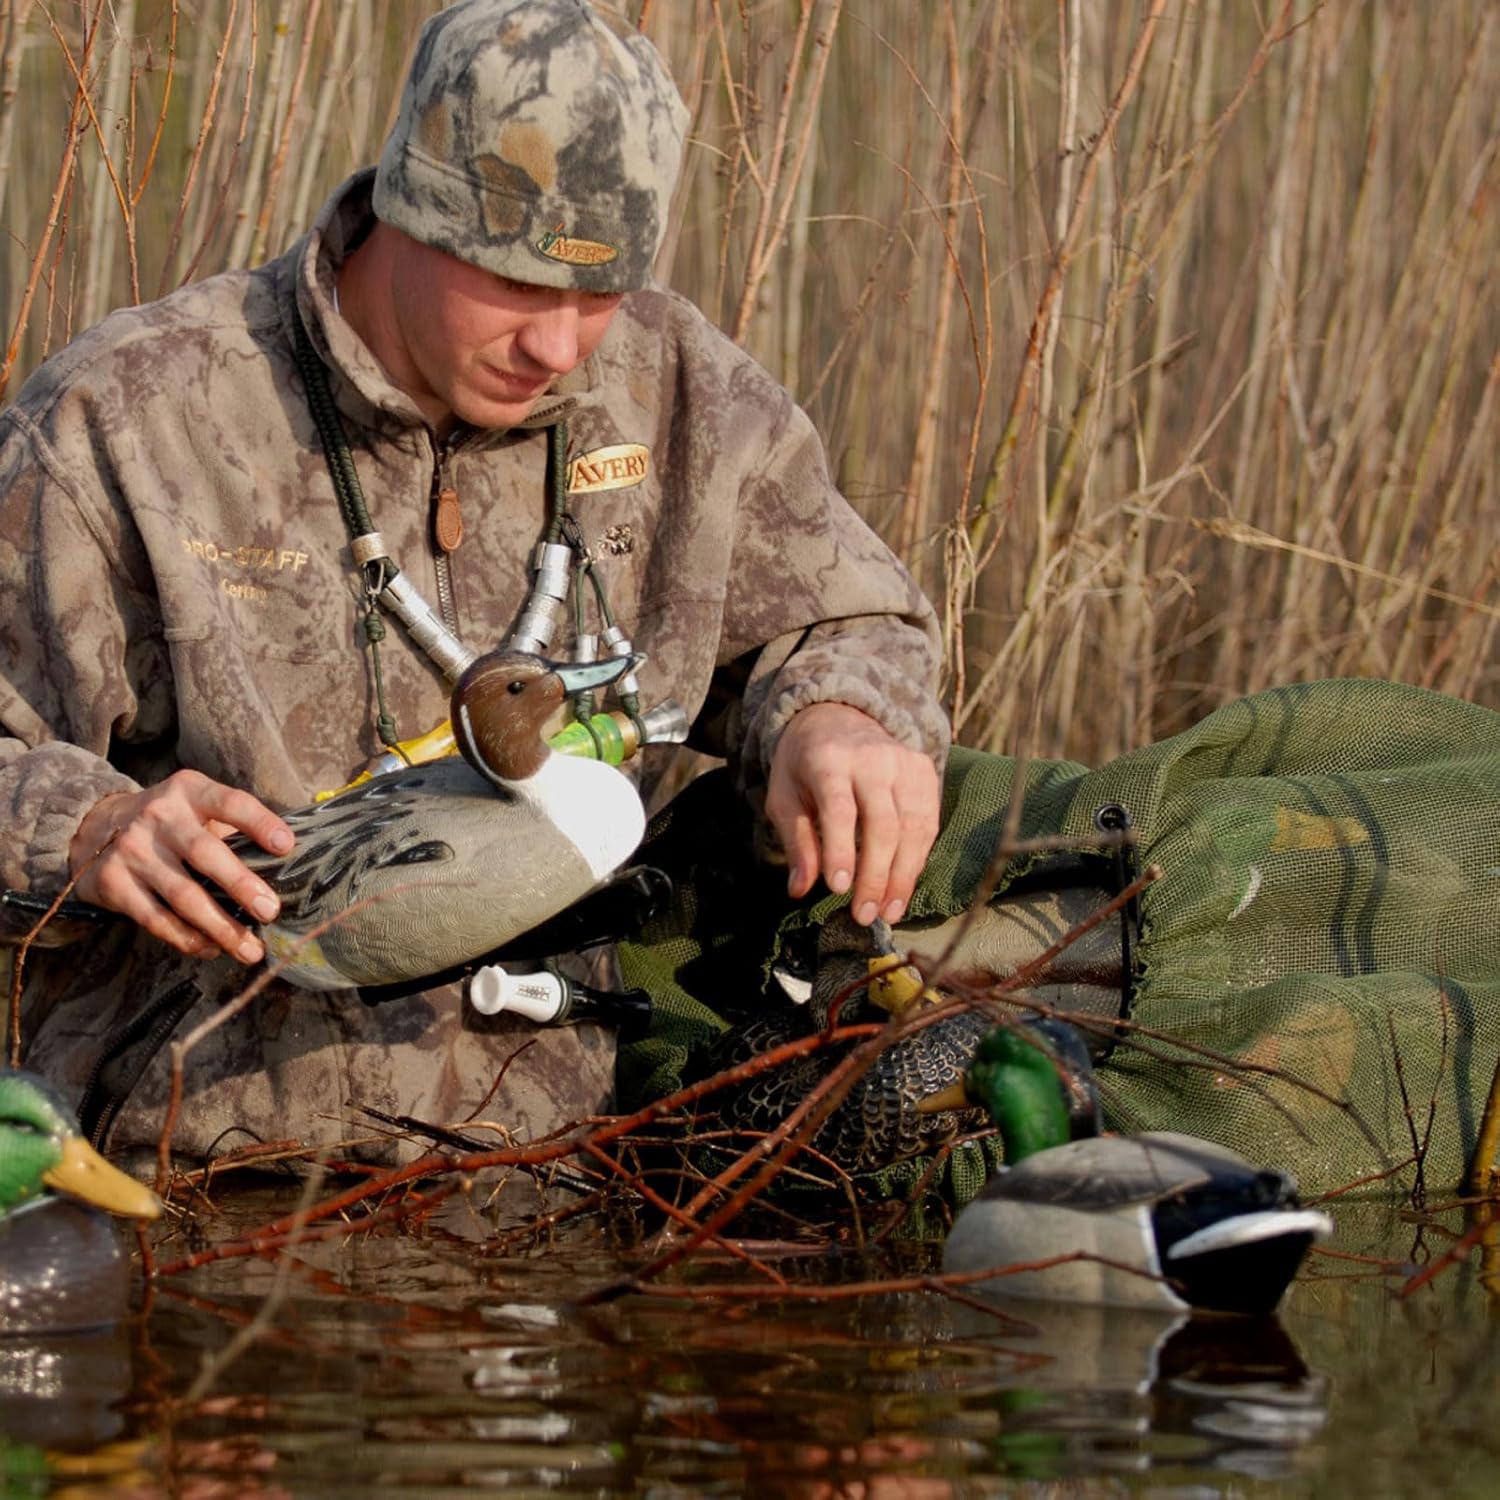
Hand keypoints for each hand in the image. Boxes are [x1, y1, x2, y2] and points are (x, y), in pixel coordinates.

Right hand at [69, 769, 294, 963]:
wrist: (92, 828)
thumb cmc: (169, 822)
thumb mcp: (195, 806)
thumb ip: (231, 827)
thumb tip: (284, 863)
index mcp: (189, 791)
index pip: (230, 803)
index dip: (259, 823)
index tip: (287, 846)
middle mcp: (159, 817)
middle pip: (205, 854)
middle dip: (241, 885)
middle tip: (270, 911)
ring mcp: (133, 851)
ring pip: (183, 895)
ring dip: (220, 927)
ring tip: (250, 949)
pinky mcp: (113, 883)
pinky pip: (156, 918)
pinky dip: (187, 938)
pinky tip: (212, 949)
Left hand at [765, 702, 939, 924]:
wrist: (837, 717)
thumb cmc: (804, 766)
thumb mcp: (785, 798)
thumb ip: (796, 842)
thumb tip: (799, 889)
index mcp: (829, 759)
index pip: (840, 809)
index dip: (840, 851)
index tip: (839, 889)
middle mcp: (872, 757)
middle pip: (883, 823)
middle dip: (875, 875)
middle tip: (864, 915)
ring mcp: (905, 762)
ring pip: (913, 826)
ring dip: (902, 876)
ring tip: (888, 912)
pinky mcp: (925, 771)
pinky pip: (928, 822)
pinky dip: (917, 859)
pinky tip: (902, 886)